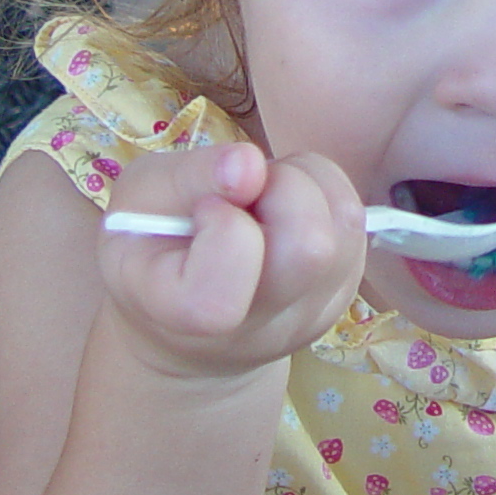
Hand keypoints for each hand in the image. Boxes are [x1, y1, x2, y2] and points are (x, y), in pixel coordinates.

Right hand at [94, 142, 366, 382]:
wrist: (187, 320)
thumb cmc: (152, 249)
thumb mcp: (139, 200)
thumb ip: (188, 178)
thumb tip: (248, 165)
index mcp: (184, 317)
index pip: (220, 298)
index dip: (223, 231)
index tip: (207, 211)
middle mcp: (257, 329)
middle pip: (309, 249)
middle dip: (282, 187)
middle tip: (246, 190)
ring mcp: (309, 318)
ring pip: (344, 225)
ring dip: (308, 183)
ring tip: (264, 196)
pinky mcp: (342, 296)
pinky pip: (356, 225)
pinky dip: (326, 194)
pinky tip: (286, 208)